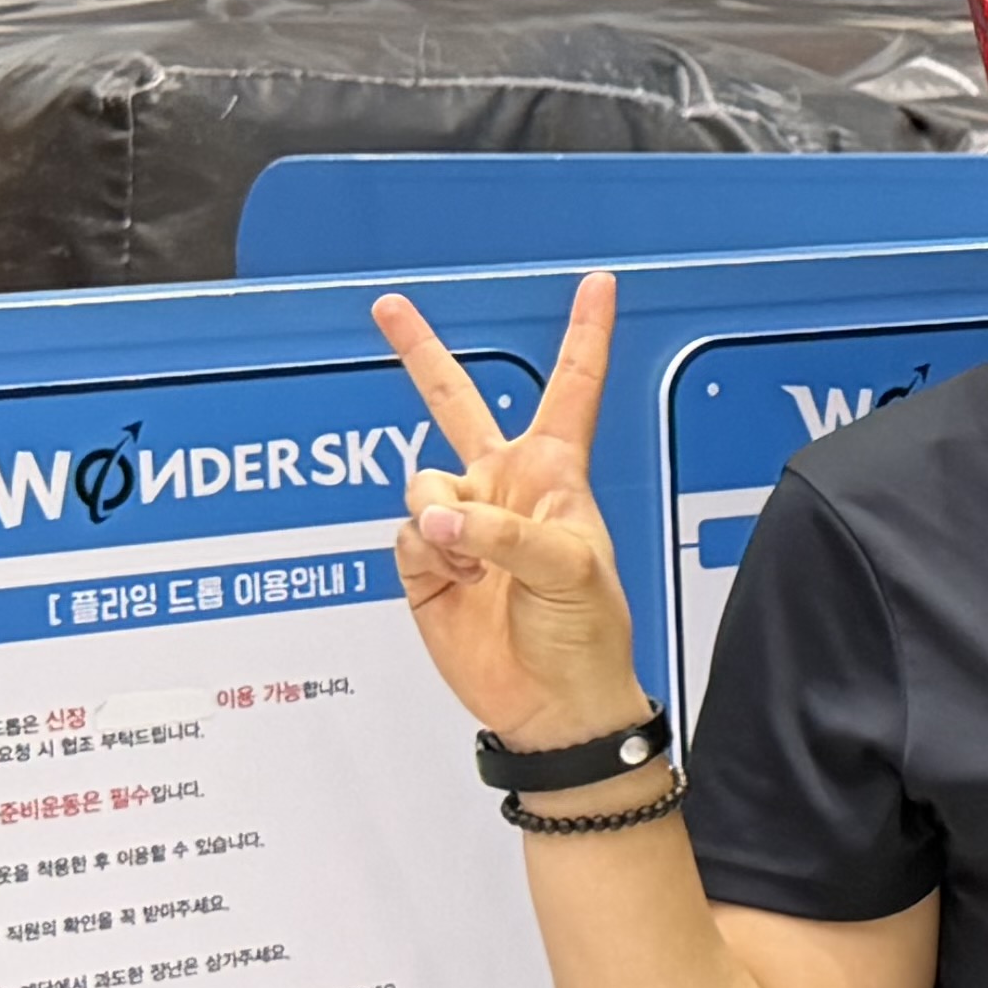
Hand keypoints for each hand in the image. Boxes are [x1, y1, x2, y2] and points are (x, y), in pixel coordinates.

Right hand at [374, 275, 647, 745]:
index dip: (585, 336)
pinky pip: (401, 534)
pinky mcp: (422, 561)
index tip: (598, 284)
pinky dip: (422, 556)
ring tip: (477, 563)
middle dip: (422, 355)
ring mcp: (459, 522)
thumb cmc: (587, 634)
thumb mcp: (570, 571)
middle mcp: (503, 487)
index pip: (573, 389)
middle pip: (455, 404)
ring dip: (442, 519)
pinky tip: (454, 583)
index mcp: (556, 474)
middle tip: (389, 307)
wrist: (550, 703)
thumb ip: (504, 534)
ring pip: (419, 480)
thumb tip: (437, 516)